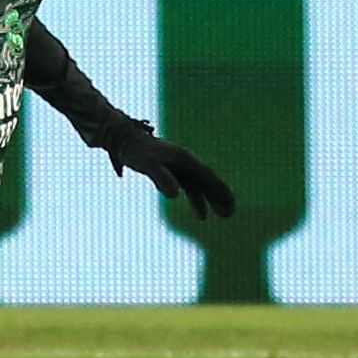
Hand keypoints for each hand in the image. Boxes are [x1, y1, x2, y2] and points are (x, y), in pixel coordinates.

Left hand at [107, 132, 236, 220]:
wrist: (127, 141)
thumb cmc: (138, 153)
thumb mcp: (149, 166)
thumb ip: (162, 179)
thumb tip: (176, 195)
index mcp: (186, 159)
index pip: (208, 176)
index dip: (220, 189)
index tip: (230, 202)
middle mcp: (187, 163)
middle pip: (209, 181)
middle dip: (221, 196)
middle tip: (230, 213)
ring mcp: (182, 167)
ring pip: (202, 186)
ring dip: (213, 200)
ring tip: (224, 215)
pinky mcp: (175, 172)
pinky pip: (192, 188)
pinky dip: (199, 200)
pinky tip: (202, 215)